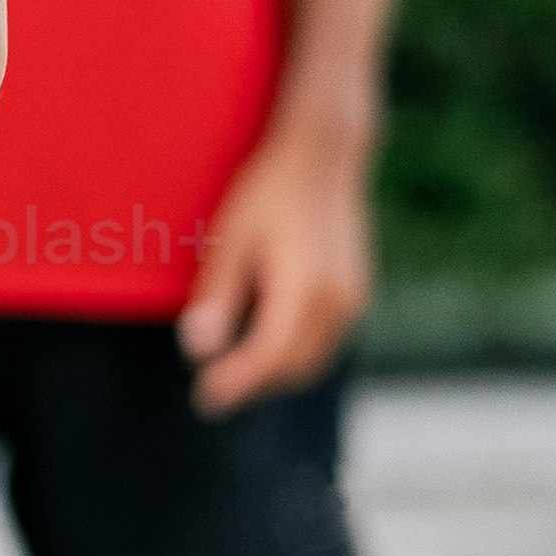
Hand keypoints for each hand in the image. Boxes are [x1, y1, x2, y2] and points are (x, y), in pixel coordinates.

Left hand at [180, 119, 371, 411]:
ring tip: (234, 373)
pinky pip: (325, 338)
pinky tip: (263, 341)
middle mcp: (338, 301)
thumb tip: (198, 350)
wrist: (323, 155)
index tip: (204, 400)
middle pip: (293, 365)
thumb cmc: (269, 190)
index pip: (267, 356)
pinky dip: (294, 350)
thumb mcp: (231, 237)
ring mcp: (354, 298)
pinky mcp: (357, 292)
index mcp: (306, 289)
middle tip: (212, 392)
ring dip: (275, 370)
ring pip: (312, 356)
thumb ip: (217, 296)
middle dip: (253, 383)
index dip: (235, 384)